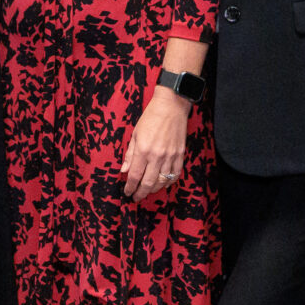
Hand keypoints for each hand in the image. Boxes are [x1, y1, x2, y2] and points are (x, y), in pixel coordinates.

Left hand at [123, 87, 189, 202]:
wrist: (171, 106)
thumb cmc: (151, 117)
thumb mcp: (135, 134)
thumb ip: (130, 154)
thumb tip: (124, 170)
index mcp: (143, 150)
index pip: (135, 176)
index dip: (130, 187)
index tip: (127, 192)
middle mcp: (157, 156)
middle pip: (148, 183)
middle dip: (141, 193)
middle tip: (136, 198)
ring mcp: (170, 156)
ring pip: (162, 181)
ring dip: (154, 189)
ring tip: (147, 191)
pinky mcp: (180, 155)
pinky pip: (175, 174)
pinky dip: (169, 182)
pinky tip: (163, 184)